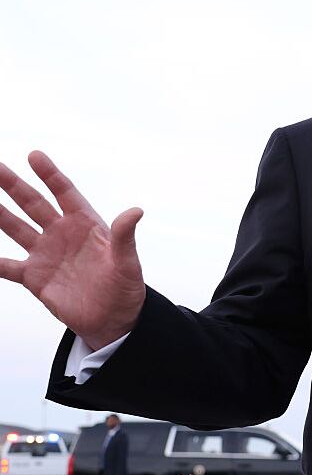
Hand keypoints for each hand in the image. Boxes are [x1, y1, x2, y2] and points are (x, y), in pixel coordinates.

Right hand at [0, 151, 145, 349]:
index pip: (64, 193)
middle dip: (14, 185)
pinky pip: (7, 266)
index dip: (50, 174)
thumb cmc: (125, 287)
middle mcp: (62, 234)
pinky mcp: (35, 278)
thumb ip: (124, 237)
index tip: (34, 155)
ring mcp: (46, 254)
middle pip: (34, 204)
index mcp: (86, 224)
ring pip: (16, 228)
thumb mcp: (127, 262)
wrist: (113, 319)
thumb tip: (136, 211)